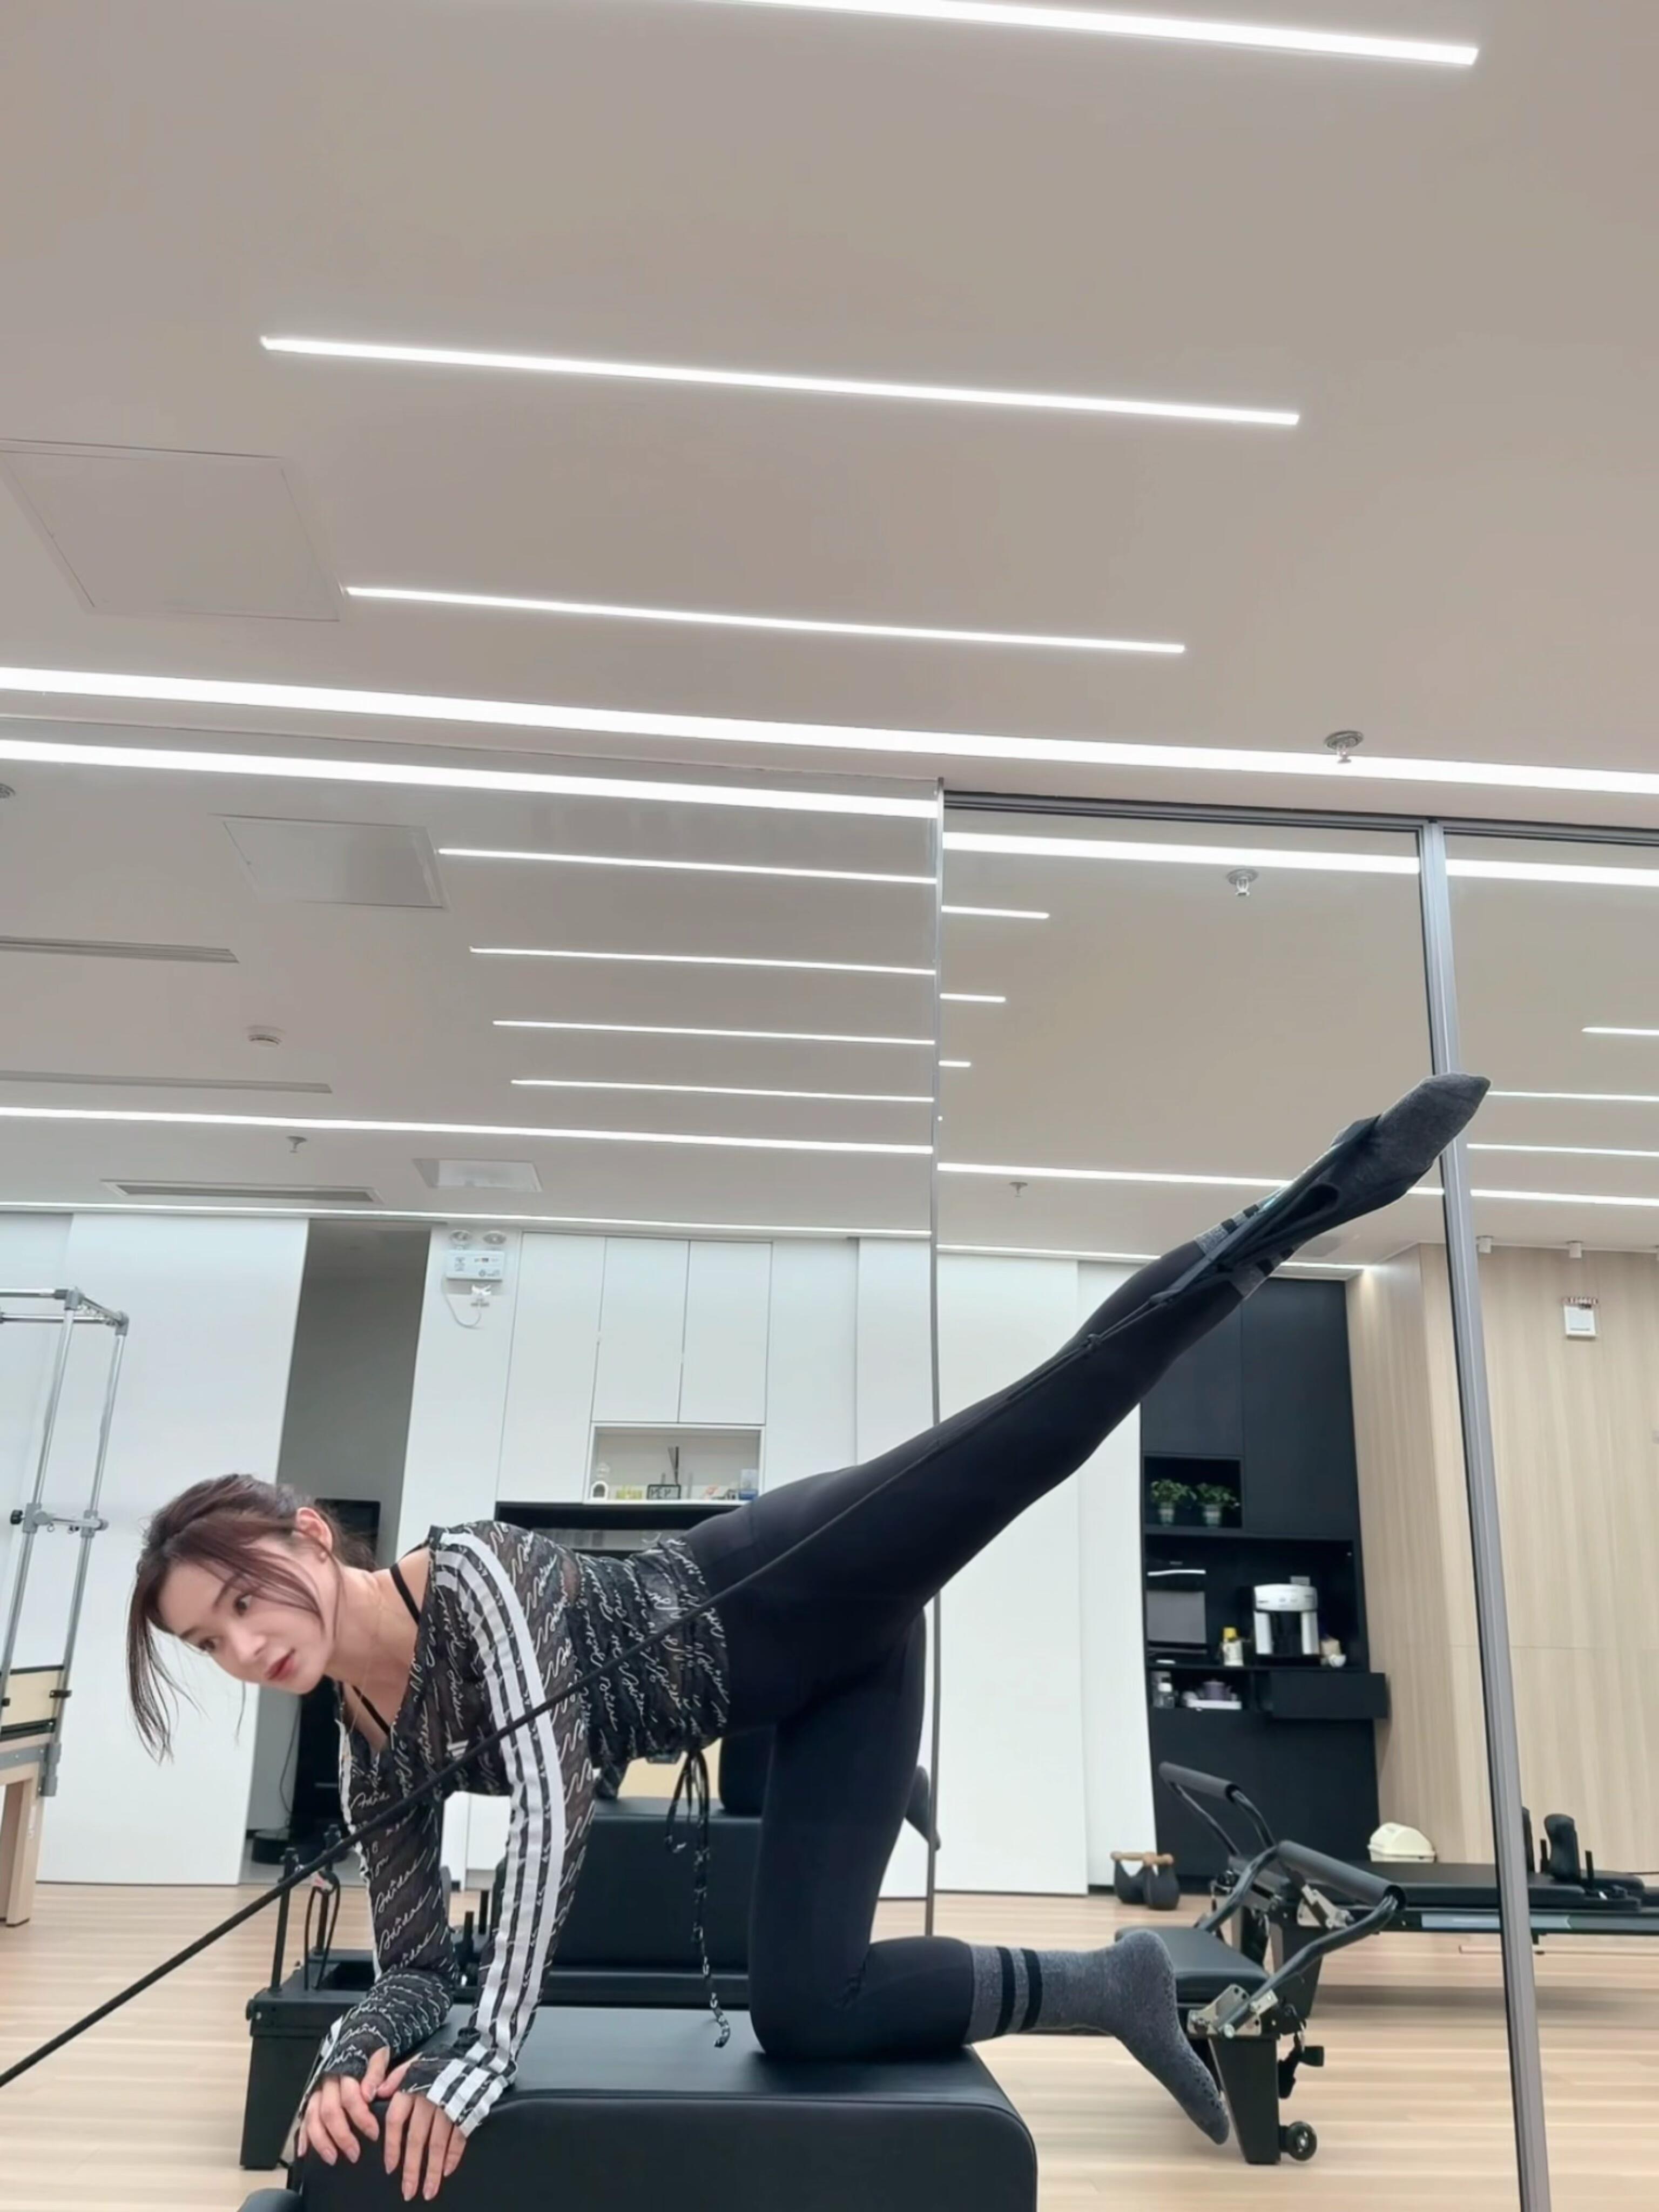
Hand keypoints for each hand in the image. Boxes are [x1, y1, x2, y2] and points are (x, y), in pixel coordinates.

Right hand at [298, 2044, 397, 2165]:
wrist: (355, 2040)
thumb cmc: (367, 2051)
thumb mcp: (378, 2054)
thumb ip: (376, 2071)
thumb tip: (370, 2092)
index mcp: (345, 2070)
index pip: (350, 2096)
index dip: (361, 2117)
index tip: (373, 2133)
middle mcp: (328, 2082)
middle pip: (330, 2111)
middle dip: (341, 2135)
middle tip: (354, 2153)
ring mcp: (317, 2091)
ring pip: (313, 2117)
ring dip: (321, 2141)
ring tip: (332, 2157)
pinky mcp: (311, 2097)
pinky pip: (303, 2118)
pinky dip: (302, 2136)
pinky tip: (303, 2151)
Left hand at [383, 2064, 466, 2201]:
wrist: (474, 2054)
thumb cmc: (438, 2064)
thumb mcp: (413, 2064)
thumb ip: (393, 2078)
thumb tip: (375, 2093)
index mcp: (411, 2088)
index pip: (396, 2121)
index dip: (392, 2147)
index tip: (390, 2169)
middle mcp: (428, 2099)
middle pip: (416, 2139)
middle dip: (412, 2169)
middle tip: (408, 2191)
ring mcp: (448, 2106)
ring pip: (437, 2143)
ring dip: (432, 2169)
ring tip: (428, 2191)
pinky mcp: (466, 2110)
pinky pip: (459, 2137)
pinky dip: (453, 2155)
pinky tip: (447, 2171)